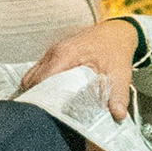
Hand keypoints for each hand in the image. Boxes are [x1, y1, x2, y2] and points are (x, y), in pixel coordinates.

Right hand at [22, 16, 144, 120]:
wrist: (114, 32)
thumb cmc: (115, 50)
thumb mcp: (120, 73)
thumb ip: (118, 94)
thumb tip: (118, 115)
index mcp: (66, 55)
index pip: (42, 80)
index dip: (41, 100)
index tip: (46, 116)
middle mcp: (54, 53)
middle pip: (32, 80)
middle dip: (36, 99)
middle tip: (45, 117)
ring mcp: (51, 53)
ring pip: (32, 76)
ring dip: (36, 93)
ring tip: (46, 111)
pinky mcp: (53, 56)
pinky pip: (38, 72)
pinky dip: (39, 86)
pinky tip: (50, 99)